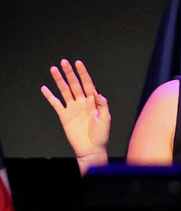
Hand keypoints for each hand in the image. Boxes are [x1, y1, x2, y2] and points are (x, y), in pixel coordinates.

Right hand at [40, 59, 110, 173]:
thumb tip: (99, 94)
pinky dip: (50, 96)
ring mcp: (73, 108)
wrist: (91, 149)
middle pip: (75, 84)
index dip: (83, 73)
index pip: (88, 84)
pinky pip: (56, 104)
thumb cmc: (101, 135)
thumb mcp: (106, 119)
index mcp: (93, 101)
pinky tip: (44, 88)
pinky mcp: (64, 116)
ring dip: (59, 80)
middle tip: (64, 62)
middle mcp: (82, 102)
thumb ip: (103, 106)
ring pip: (65, 91)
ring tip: (54, 69)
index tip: (78, 63)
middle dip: (70, 73)